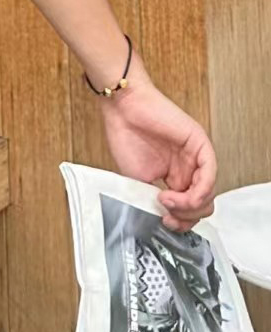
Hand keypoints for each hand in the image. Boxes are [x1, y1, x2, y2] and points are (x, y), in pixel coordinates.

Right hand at [99, 74, 216, 229]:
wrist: (122, 109)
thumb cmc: (125, 136)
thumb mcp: (138, 179)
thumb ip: (154, 198)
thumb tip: (163, 218)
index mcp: (175, 176)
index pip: (190, 207)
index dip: (181, 220)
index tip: (165, 222)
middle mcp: (188, 167)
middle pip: (203, 204)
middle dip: (187, 217)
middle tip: (168, 217)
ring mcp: (195, 156)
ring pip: (208, 192)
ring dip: (189, 206)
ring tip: (167, 202)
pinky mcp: (200, 144)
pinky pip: (209, 174)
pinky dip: (198, 191)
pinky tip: (179, 195)